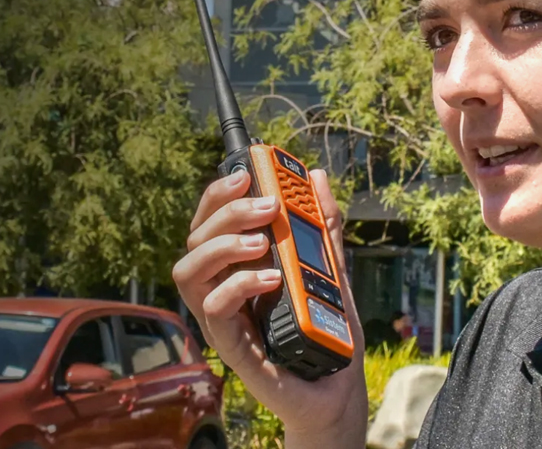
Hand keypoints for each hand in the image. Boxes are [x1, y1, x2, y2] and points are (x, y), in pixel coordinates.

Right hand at [172, 168, 366, 448]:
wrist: (338, 385)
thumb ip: (322, 224)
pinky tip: (271, 279)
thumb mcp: (332, 265)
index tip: (246, 172)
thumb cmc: (329, 326)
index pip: (211, 220)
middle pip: (195, 237)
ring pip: (188, 270)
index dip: (220, 193)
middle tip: (267, 207)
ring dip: (223, 246)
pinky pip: (212, 309)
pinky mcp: (231, 344)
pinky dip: (238, 285)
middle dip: (227, 212)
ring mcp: (223, 316)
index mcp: (239, 264)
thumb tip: (315, 176)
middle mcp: (222, 286)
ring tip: (262, 242)